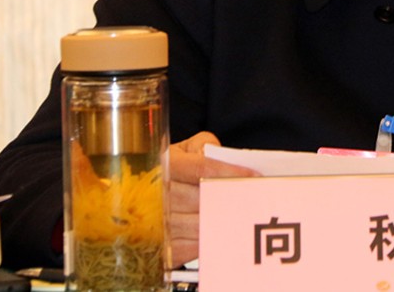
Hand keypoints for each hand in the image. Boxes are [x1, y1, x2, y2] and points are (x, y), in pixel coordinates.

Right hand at [169, 131, 258, 266]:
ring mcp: (156, 223)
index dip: (229, 173)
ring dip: (225, 222)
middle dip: (232, 200)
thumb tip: (221, 154)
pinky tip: (224, 236)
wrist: (137, 195)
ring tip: (246, 218)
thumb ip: (204, 144)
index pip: (202, 168)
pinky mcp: (159, 247)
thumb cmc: (168, 168)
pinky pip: (189, 248)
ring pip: (199, 224)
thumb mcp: (183, 148)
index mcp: (164, 164)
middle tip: (255, 200)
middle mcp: (157, 194)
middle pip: (204, 198)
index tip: (253, 176)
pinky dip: (209, 243)